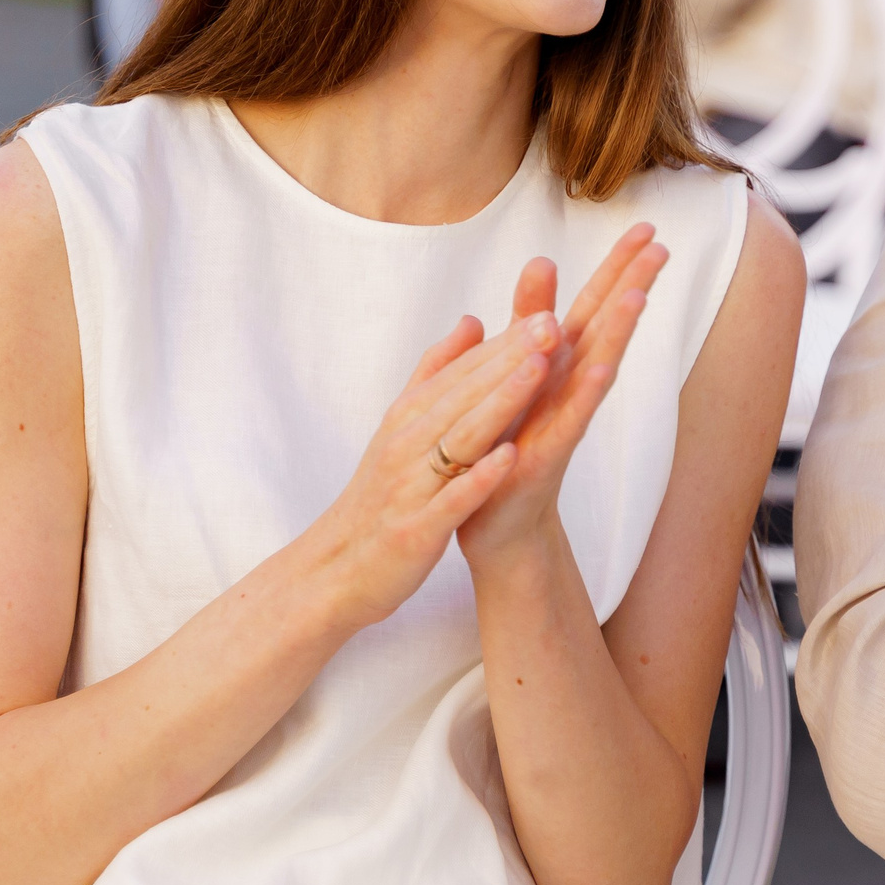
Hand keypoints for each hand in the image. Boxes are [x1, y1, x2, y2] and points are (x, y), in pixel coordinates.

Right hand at [301, 310, 561, 628]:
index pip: (461, 373)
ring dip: (499, 402)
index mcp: (407, 418)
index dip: (503, 343)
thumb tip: (472, 319)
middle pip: (464, 394)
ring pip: (461, 437)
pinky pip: (451, 499)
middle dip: (509, 359)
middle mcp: (407, 444)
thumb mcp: (400, 427)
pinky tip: (511, 455)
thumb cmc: (377, 496)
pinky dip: (479, 477)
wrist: (333, 572)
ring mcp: (411, 487)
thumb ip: (436, 374)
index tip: (544, 312)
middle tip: (551, 325)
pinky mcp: (416, 529)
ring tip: (539, 370)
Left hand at [456, 225, 669, 562]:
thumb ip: (529, 318)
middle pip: (606, 325)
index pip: (594, 304)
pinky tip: (602, 367)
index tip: (647, 227)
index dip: (618, 267)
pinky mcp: (548, 452)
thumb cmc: (506, 443)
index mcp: (558, 362)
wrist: (494, 521)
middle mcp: (570, 385)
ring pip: (597, 366)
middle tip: (662, 244)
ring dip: (618, 332)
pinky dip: (586, 392)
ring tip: (638, 295)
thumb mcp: (516, 369)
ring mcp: (564, 417)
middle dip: (631, 285)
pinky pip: (570, 418)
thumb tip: (541, 260)